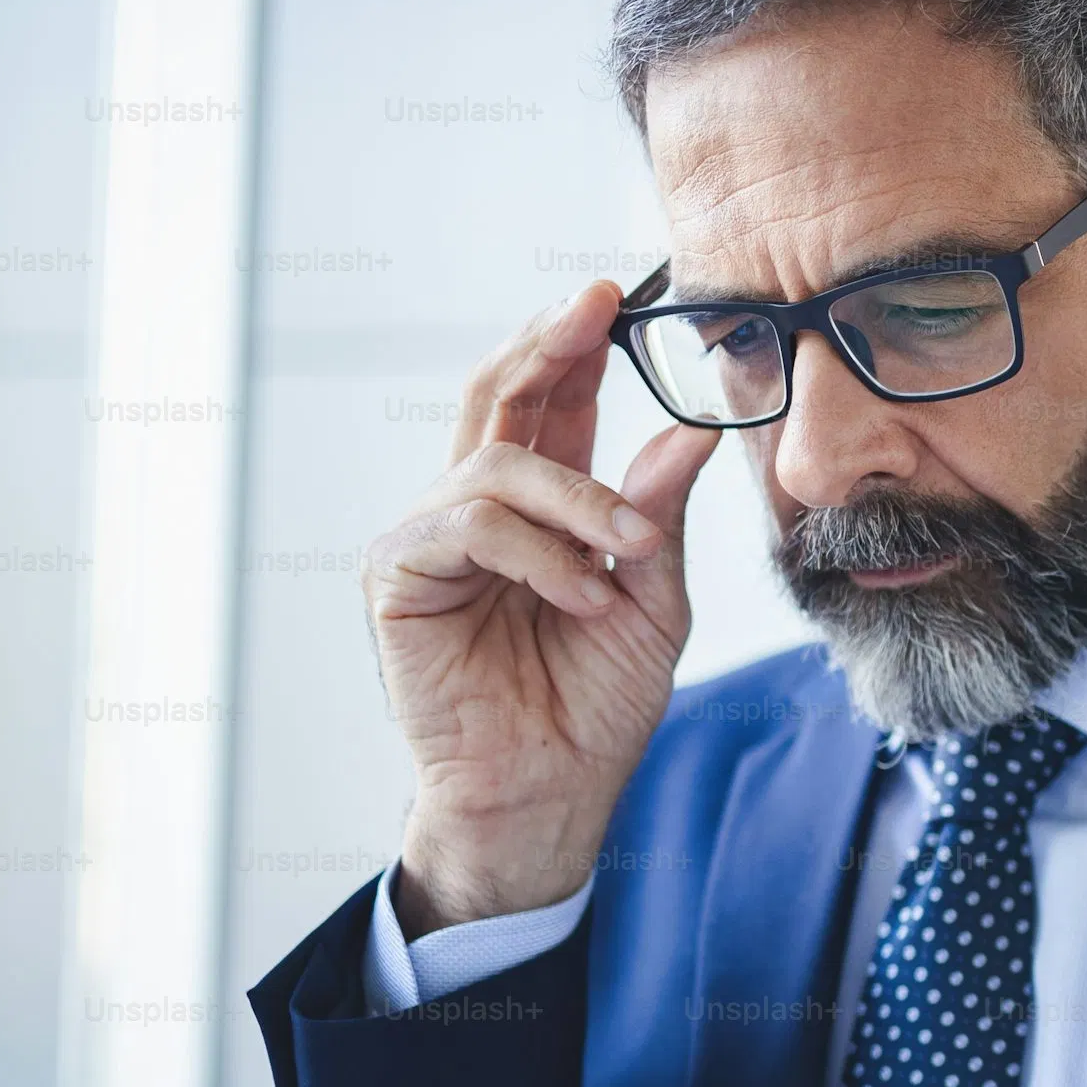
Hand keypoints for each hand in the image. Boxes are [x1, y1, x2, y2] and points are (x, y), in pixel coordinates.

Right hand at [364, 282, 720, 932]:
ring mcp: (430, 538)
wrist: (553, 793)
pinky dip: (537, 554)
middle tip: (596, 306)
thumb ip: (656, 518)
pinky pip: (470, 526)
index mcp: (538, 508)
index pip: (549, 404)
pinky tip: (582, 599)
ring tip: (625, 560)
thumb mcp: (654, 603)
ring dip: (578, 503)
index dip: (574, 345)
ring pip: (498, 466)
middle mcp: (476, 509)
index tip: (616, 292)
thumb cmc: (596, 707)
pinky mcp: (399, 577)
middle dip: (548, 345)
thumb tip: (688, 432)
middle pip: (498, 395)